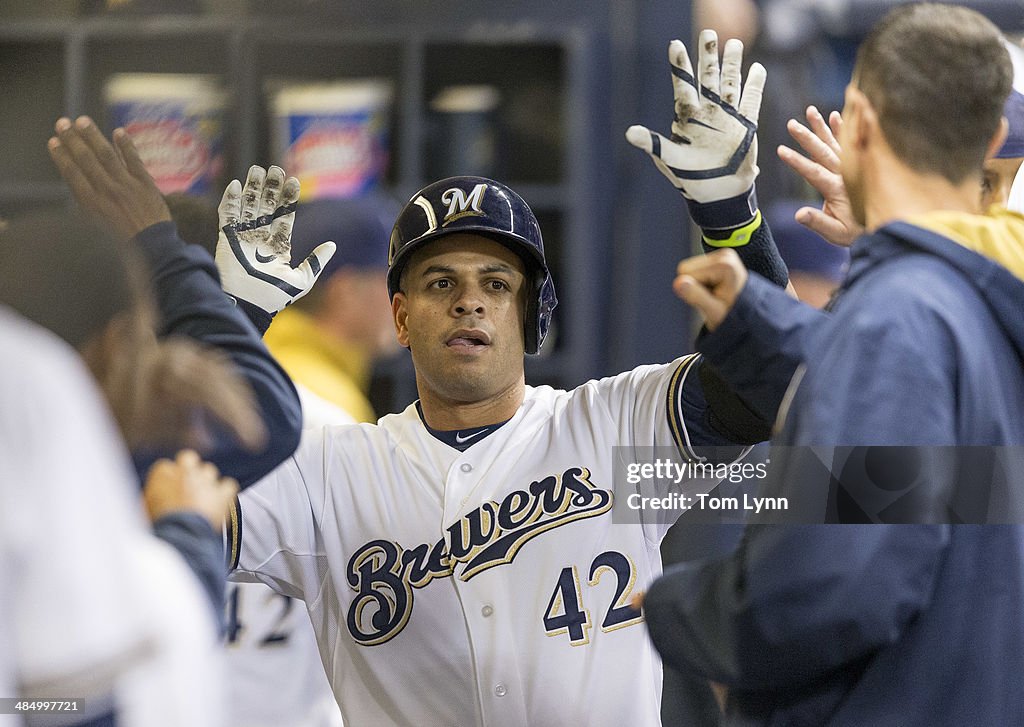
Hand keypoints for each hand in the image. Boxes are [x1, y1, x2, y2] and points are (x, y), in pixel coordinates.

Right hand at [47, 116, 170, 238]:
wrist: (154, 249)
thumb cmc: (123, 243)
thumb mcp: (96, 228)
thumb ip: (87, 205)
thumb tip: (78, 184)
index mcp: (91, 204)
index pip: (72, 173)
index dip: (61, 155)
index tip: (53, 142)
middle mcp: (107, 191)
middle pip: (86, 159)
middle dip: (72, 139)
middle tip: (62, 123)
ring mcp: (127, 186)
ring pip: (107, 155)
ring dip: (93, 136)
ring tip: (82, 121)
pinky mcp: (146, 184)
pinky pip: (134, 160)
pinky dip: (126, 145)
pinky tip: (119, 131)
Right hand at [143, 449, 238, 531]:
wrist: (180, 536)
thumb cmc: (159, 525)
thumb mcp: (144, 509)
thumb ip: (149, 497)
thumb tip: (150, 499)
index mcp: (162, 473)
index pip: (165, 467)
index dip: (167, 479)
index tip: (167, 489)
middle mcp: (185, 471)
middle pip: (188, 458)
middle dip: (188, 469)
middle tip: (186, 484)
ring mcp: (205, 480)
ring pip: (209, 470)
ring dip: (206, 481)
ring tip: (202, 497)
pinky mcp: (222, 492)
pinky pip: (228, 484)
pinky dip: (225, 492)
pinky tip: (220, 501)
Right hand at [215, 165, 335, 314]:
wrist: (249, 304)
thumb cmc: (275, 297)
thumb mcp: (302, 280)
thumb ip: (316, 261)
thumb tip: (332, 245)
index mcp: (278, 248)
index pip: (284, 218)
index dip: (288, 200)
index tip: (293, 181)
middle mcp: (261, 240)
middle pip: (266, 209)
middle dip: (271, 189)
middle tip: (276, 169)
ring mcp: (243, 238)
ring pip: (248, 208)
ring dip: (252, 189)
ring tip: (258, 170)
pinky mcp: (227, 239)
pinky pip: (228, 216)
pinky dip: (230, 201)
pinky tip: (235, 185)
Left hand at [626, 29, 766, 202]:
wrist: (717, 193)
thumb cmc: (690, 177)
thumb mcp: (670, 159)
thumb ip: (653, 144)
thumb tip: (630, 133)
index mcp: (687, 117)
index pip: (683, 85)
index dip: (679, 66)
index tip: (675, 45)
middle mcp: (707, 112)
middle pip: (707, 78)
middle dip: (708, 56)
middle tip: (708, 32)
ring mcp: (727, 116)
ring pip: (730, 84)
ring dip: (732, 64)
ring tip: (733, 43)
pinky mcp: (745, 125)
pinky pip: (751, 101)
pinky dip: (754, 86)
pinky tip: (757, 69)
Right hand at [673, 249, 748, 330]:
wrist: (748, 314)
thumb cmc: (734, 315)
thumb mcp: (714, 311)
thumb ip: (695, 296)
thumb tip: (678, 283)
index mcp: (724, 265)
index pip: (686, 272)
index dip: (694, 290)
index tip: (711, 298)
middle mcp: (724, 255)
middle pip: (687, 267)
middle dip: (696, 286)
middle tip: (712, 297)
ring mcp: (722, 255)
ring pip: (690, 268)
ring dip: (699, 284)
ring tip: (715, 294)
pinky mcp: (719, 258)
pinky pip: (697, 268)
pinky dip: (703, 281)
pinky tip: (715, 288)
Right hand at [776, 106, 862, 245]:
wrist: (886, 226)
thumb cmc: (858, 231)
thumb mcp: (836, 232)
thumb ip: (818, 222)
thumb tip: (799, 214)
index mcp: (838, 189)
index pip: (813, 172)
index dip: (797, 161)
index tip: (781, 150)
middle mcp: (846, 174)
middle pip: (823, 152)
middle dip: (807, 137)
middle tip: (791, 124)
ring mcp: (854, 167)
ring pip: (835, 143)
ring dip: (822, 127)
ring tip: (810, 111)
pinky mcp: (858, 164)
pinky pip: (850, 143)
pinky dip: (843, 129)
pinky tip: (835, 115)